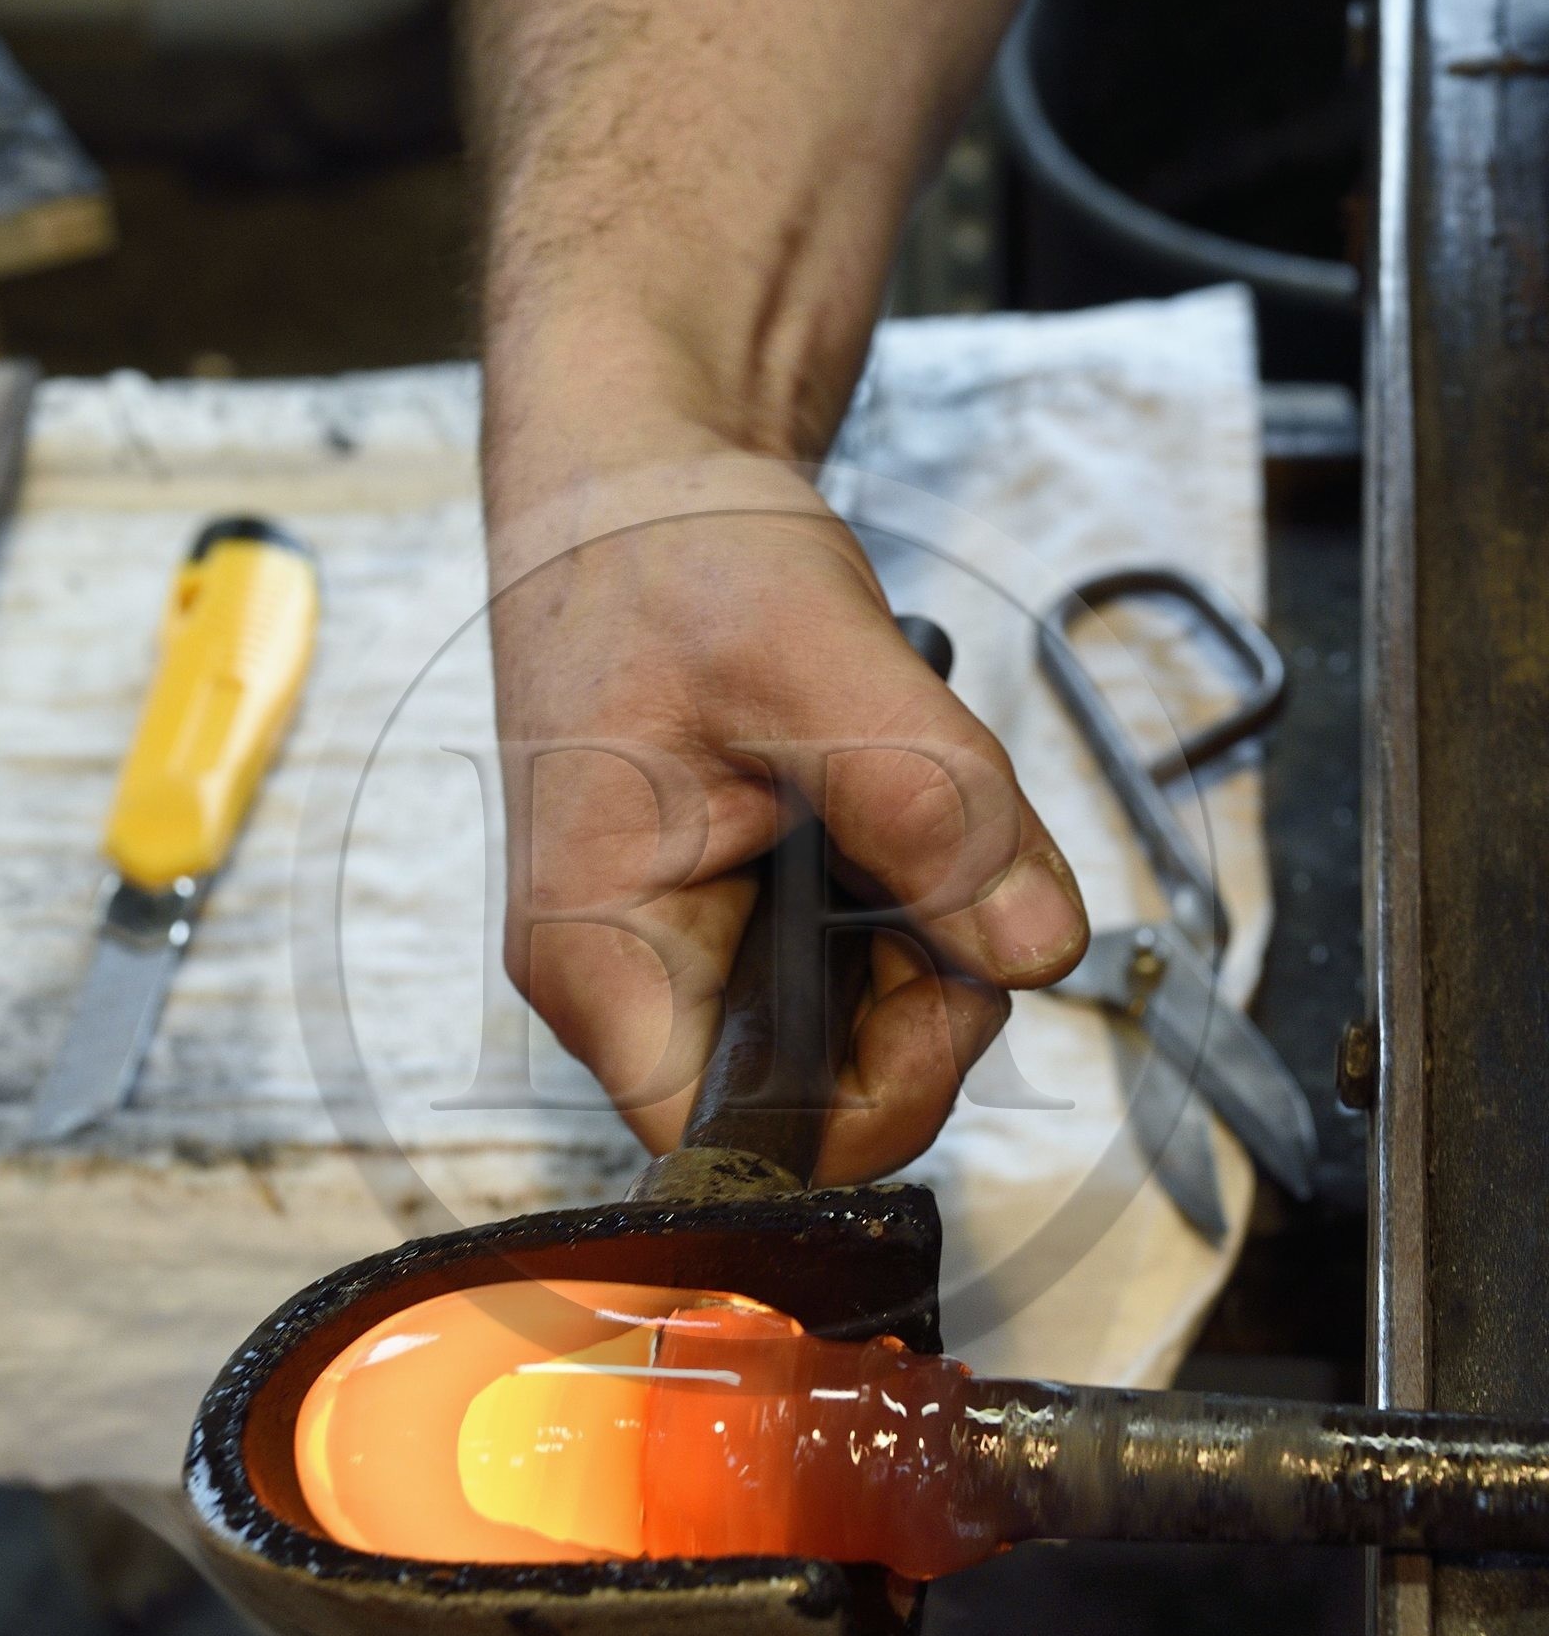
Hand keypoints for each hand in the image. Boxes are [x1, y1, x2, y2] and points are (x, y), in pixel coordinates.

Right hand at [488, 465, 1087, 1183]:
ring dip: (926, 947)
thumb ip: (929, 803)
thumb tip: (1032, 943)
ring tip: (914, 806)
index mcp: (603, 953)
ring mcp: (686, 951)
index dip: (873, 1100)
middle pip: (814, 1098)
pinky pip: (853, 971)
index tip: (949, 990)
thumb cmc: (663, 556)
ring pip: (848, 1037)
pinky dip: (911, 909)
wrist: (633, 492)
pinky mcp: (736, 918)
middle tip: (956, 864)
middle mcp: (633, 978)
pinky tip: (894, 812)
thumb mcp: (808, 655)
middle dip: (922, 1006)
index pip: (740, 1142)